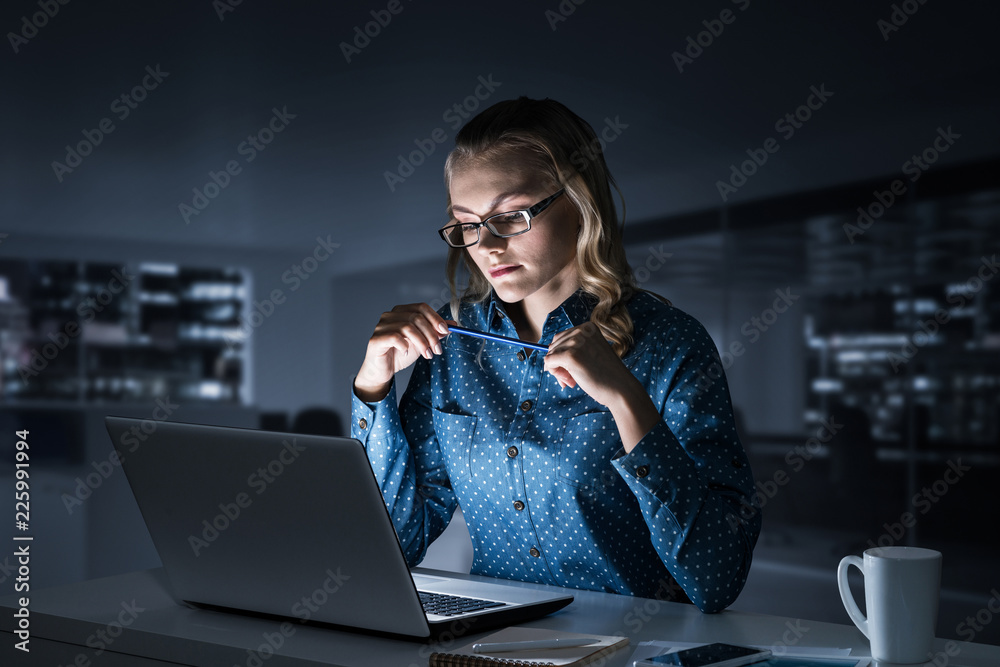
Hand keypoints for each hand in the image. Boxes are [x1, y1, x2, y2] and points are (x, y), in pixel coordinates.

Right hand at [355, 303, 455, 401]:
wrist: (385, 370)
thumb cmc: (401, 353)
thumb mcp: (423, 342)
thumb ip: (435, 332)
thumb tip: (453, 325)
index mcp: (401, 311)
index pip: (421, 307)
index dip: (435, 318)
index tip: (446, 331)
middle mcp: (390, 315)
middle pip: (416, 317)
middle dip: (431, 334)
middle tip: (437, 349)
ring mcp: (381, 326)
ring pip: (407, 327)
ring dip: (422, 342)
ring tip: (427, 355)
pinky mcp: (376, 339)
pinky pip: (395, 337)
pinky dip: (405, 345)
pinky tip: (406, 353)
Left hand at [543, 322, 659, 451]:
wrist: (621, 389)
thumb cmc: (606, 375)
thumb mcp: (591, 353)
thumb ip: (574, 349)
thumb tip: (547, 357)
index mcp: (588, 327)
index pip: (562, 337)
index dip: (562, 354)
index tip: (572, 368)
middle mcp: (582, 331)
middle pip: (554, 344)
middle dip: (558, 362)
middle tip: (570, 378)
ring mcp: (576, 342)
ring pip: (550, 354)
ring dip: (557, 370)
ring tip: (572, 381)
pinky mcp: (570, 356)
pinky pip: (548, 362)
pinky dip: (554, 372)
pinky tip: (568, 381)